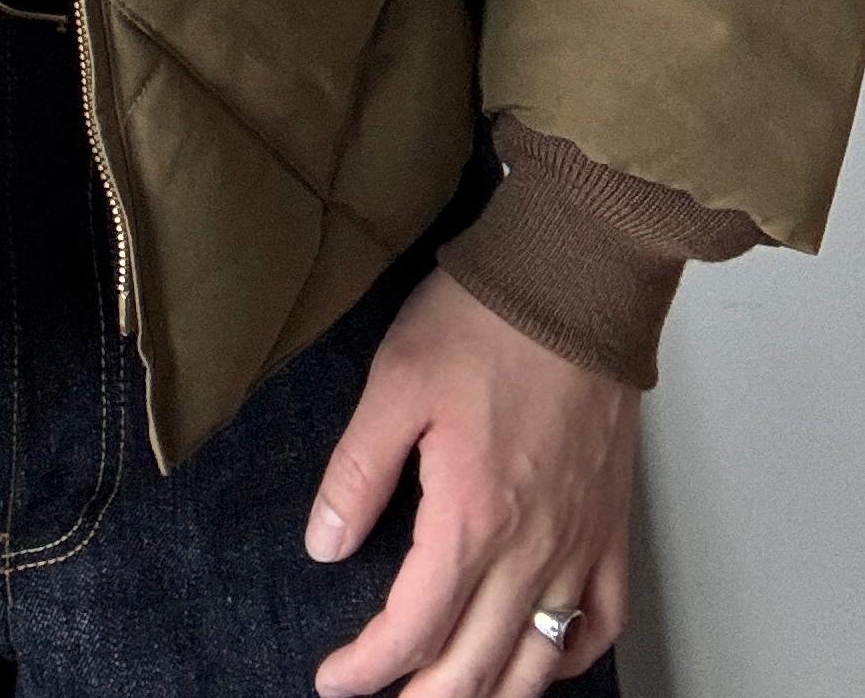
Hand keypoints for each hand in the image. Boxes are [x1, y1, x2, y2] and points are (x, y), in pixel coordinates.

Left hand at [304, 267, 636, 695]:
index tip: (335, 680)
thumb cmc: (486, 321)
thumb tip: (324, 545)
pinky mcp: (611, 524)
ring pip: (540, 663)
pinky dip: (569, 658)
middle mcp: (533, 548)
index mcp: (472, 518)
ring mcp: (580, 542)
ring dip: (493, 696)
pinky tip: (540, 662)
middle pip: (477, 666)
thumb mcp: (394, 384)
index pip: (414, 630)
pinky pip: (600, 622)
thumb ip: (357, 473)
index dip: (368, 668)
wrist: (575, 280)